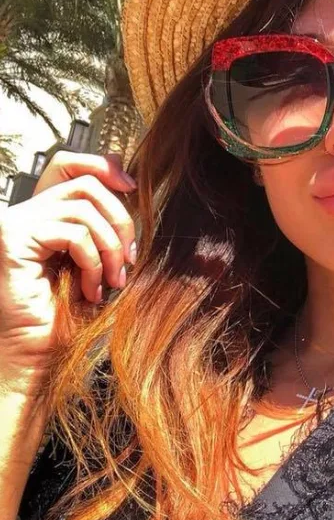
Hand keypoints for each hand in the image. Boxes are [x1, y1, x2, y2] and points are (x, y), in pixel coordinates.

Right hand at [0, 151, 136, 399]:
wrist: (38, 355)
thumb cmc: (68, 315)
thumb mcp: (98, 259)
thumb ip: (105, 223)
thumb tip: (129, 182)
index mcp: (43, 213)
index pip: (69, 164)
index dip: (104, 165)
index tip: (132, 187)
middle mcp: (24, 212)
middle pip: (86, 185)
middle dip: (120, 221)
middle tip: (128, 260)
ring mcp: (15, 223)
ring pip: (84, 210)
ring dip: (109, 248)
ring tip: (112, 280)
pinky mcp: (13, 239)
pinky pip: (73, 233)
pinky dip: (92, 262)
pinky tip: (91, 289)